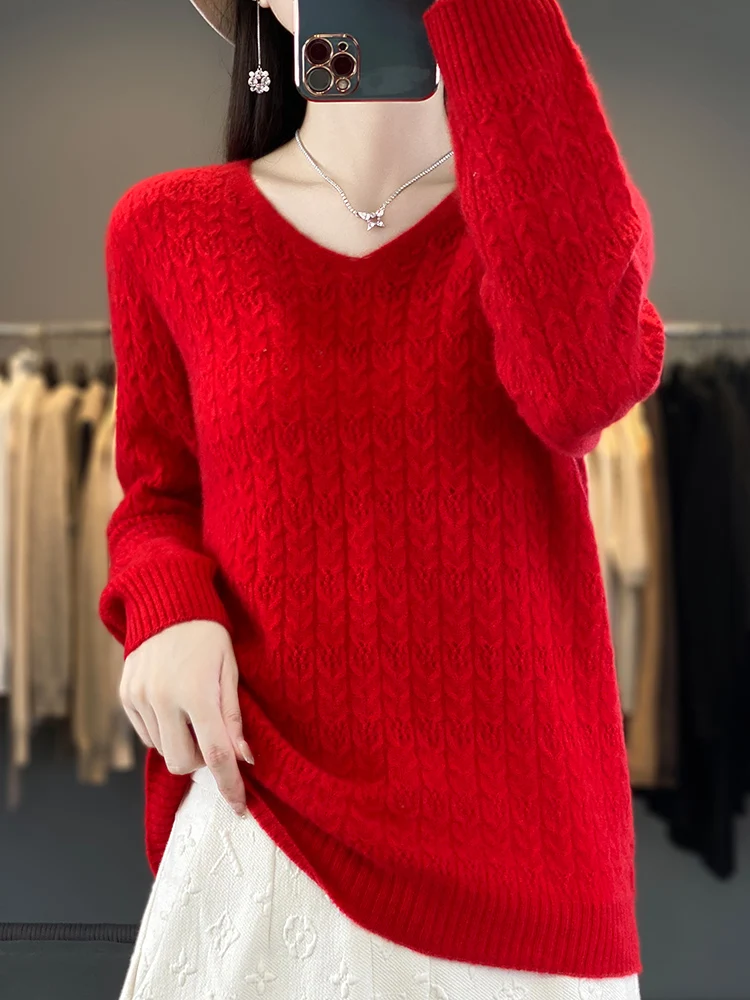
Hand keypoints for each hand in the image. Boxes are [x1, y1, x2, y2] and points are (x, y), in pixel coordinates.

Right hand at [119, 620, 253, 815]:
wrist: (167, 602)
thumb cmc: (208, 634)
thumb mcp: (230, 669)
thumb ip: (234, 716)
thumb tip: (244, 758)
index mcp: (197, 693)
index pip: (216, 754)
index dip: (229, 785)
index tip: (240, 807)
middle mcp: (164, 699)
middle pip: (183, 762)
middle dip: (202, 762)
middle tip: (213, 739)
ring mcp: (140, 698)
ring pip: (163, 750)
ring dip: (183, 745)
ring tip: (194, 716)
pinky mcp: (125, 695)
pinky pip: (146, 734)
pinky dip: (163, 732)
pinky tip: (174, 708)